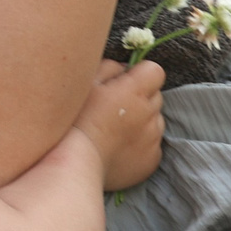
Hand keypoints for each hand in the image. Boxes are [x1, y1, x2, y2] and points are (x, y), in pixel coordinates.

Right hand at [73, 58, 163, 190]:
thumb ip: (109, 67)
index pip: (155, 71)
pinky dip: (140, 144)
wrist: (76, 163)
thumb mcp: (84, 83)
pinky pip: (152, 145)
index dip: (141, 73)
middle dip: (140, 98)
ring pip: (155, 121)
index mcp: (134, 91)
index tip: (126, 81)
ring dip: (142, 121)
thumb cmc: (74, 119)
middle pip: (156, 96)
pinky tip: (118, 147)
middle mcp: (149, 114)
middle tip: (115, 107)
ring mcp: (153, 139)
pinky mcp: (152, 160)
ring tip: (115, 130)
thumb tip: (123, 68)